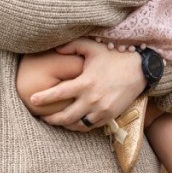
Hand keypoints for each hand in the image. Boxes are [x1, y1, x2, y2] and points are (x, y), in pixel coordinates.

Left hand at [29, 39, 144, 130]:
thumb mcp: (92, 47)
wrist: (139, 70)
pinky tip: (73, 122)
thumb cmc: (113, 56)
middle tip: (42, 117)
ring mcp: (101, 110)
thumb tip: (55, 48)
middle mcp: (92, 99)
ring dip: (64, 125)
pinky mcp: (109, 116)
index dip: (44, 98)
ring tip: (56, 121)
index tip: (32, 100)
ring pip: (77, 125)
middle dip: (51, 119)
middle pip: (65, 116)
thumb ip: (72, 46)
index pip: (59, 93)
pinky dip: (79, 126)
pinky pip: (90, 126)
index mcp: (85, 83)